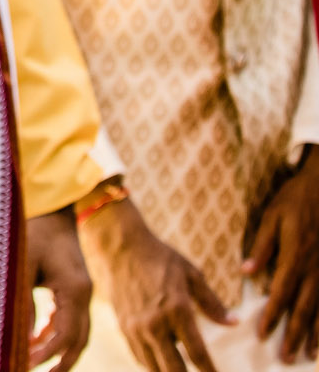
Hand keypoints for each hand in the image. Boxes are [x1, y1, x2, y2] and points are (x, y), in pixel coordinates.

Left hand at [24, 208, 93, 370]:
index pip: (65, 334)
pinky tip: (36, 340)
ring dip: (59, 350)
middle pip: (78, 340)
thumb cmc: (33, 229)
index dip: (46, 353)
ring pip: (77, 333)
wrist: (52, 204)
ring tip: (35, 364)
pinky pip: (70, 320)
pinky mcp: (74, 288)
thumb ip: (22, 299)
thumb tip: (18, 335)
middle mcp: (83, 294)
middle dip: (60, 361)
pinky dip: (56, 334)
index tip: (26, 363)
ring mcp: (82, 291)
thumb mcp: (22, 262)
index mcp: (75, 289)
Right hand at [87, 195, 231, 371]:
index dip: (210, 371)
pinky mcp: (123, 326)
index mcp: (178, 311)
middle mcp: (155, 324)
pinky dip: (151, 364)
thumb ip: (212, 303)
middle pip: (174, 369)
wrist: (120, 246)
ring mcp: (136, 327)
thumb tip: (233, 323)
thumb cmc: (160, 257)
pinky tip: (161, 363)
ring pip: (153, 367)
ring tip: (179, 371)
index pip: (198, 354)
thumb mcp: (192, 275)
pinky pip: (138, 356)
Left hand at [246, 152, 318, 357]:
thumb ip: (261, 246)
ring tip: (307, 355)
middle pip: (304, 308)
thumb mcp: (271, 217)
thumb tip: (246, 271)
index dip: (272, 315)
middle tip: (285, 357)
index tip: (262, 334)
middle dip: (293, 334)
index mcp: (295, 256)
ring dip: (315, 334)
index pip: (281, 293)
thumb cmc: (296, 201)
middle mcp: (315, 269)